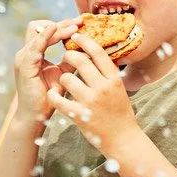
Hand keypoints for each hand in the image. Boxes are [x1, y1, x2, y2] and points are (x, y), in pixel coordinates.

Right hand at [13, 18, 80, 120]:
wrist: (36, 115)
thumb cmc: (49, 96)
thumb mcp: (63, 74)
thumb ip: (71, 61)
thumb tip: (87, 50)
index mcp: (34, 53)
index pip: (46, 31)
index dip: (62, 25)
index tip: (80, 23)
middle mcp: (26, 52)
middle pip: (40, 26)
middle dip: (61, 22)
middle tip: (79, 21)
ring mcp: (23, 58)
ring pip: (38, 32)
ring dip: (57, 28)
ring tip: (74, 27)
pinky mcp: (24, 65)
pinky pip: (35, 45)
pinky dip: (46, 36)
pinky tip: (56, 32)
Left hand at [47, 32, 138, 152]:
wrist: (123, 139)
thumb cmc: (120, 113)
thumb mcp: (119, 89)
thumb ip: (110, 72)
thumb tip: (101, 52)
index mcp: (114, 79)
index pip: (98, 53)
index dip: (85, 41)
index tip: (76, 37)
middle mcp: (102, 88)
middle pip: (80, 61)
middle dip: (70, 55)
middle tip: (67, 56)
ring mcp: (90, 102)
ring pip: (67, 78)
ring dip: (63, 77)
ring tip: (64, 81)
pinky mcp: (79, 115)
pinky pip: (58, 99)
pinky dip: (53, 95)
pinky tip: (54, 94)